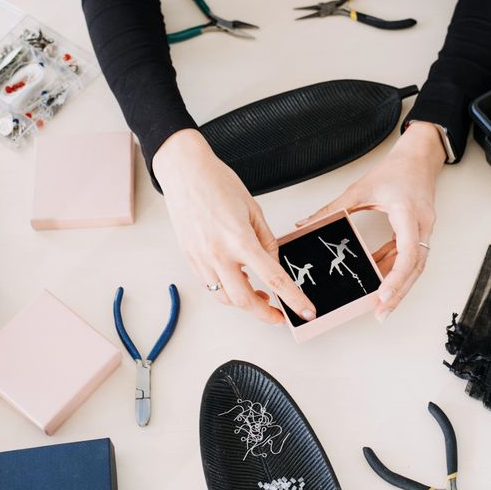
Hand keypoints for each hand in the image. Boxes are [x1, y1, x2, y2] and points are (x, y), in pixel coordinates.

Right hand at [153, 128, 315, 323]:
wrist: (185, 172)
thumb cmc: (217, 183)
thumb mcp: (253, 209)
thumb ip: (266, 240)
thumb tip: (273, 262)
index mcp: (240, 240)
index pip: (273, 278)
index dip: (293, 299)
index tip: (305, 311)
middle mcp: (218, 254)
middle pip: (244, 300)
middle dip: (265, 314)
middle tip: (280, 316)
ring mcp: (201, 258)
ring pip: (225, 298)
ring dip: (245, 303)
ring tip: (261, 297)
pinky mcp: (190, 258)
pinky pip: (211, 286)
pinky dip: (227, 291)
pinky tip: (239, 283)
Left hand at [297, 121, 444, 320]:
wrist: (419, 157)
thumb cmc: (395, 169)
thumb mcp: (360, 188)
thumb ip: (333, 209)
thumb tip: (307, 225)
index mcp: (408, 213)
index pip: (408, 252)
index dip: (396, 277)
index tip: (382, 295)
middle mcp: (421, 225)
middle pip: (415, 268)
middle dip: (399, 292)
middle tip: (381, 312)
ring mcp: (424, 230)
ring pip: (415, 266)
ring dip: (398, 285)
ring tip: (379, 304)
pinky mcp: (420, 232)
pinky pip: (411, 257)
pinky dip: (396, 269)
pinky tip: (380, 276)